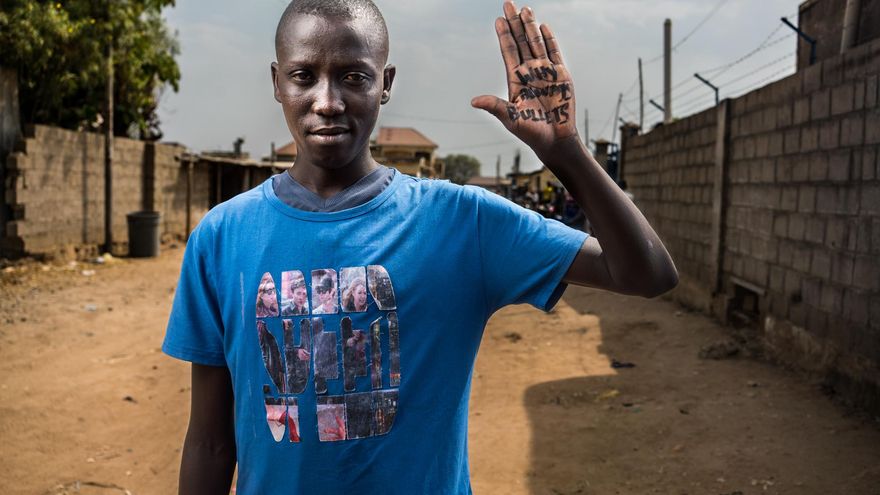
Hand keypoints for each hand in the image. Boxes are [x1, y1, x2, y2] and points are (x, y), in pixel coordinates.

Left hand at [472, 1, 576, 156]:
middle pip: (521, 42)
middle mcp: (529, 73)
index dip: (504, 36)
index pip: (509, 52)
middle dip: (515, 23)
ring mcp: (545, 72)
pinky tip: (543, 26)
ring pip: (536, 44)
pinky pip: (554, 53)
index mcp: (516, 80)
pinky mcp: (561, 75)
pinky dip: (549, 39)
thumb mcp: (511, 119)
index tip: (498, 20)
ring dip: (530, 26)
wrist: (555, 140)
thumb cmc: (531, 132)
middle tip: (508, 3)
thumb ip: (495, 107)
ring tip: (524, 9)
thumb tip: (474, 101)